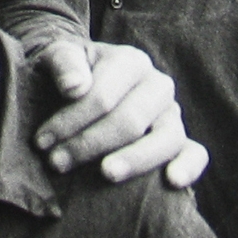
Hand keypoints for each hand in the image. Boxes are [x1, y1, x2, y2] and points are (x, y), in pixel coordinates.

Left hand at [32, 39, 207, 187]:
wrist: (79, 82)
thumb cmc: (68, 72)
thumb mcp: (58, 55)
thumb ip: (63, 62)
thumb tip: (74, 87)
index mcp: (131, 61)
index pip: (102, 97)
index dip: (70, 121)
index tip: (42, 142)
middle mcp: (157, 85)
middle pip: (130, 120)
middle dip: (90, 144)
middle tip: (57, 162)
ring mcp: (172, 113)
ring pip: (165, 138)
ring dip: (134, 160)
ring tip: (106, 174)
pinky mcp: (181, 139)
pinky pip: (195, 153)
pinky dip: (189, 167)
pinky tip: (171, 181)